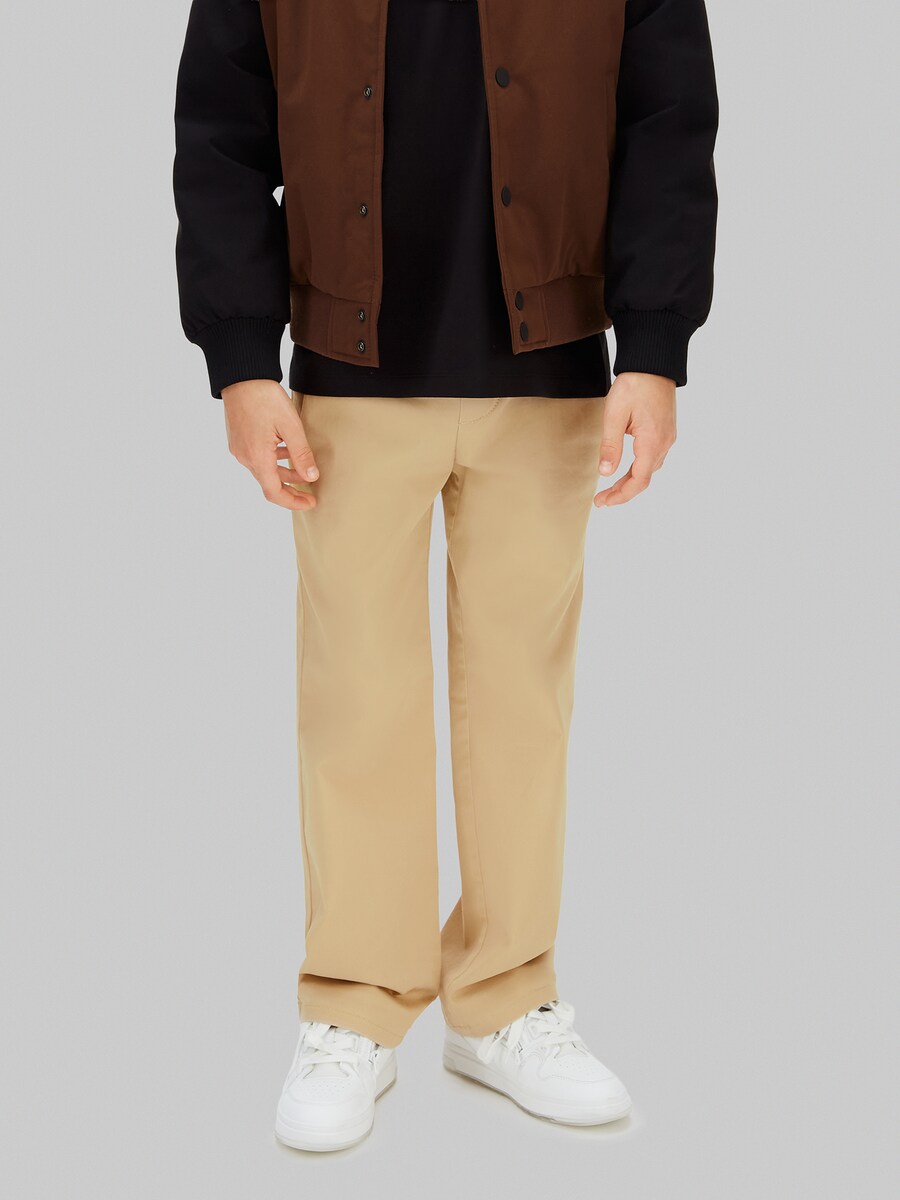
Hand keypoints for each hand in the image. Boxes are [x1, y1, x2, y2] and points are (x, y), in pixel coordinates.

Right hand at [221, 380, 318, 510]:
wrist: (241, 375)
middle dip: (291, 489)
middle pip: (269, 483)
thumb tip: (312, 477)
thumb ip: (301, 454)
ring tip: (304, 470)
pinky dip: (274, 461)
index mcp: (257, 457)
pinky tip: (287, 452)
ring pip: (264, 470)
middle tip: (311, 492)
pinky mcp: (238, 439)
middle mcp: (245, 457)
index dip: (293, 502)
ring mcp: (239, 448)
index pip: (274, 492)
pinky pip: (258, 458)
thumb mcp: (290, 426)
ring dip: (284, 473)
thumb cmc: (264, 397)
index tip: (310, 503)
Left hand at [594, 373, 676, 506]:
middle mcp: (664, 443)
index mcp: (652, 441)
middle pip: (644, 479)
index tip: (602, 502)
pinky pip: (653, 458)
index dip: (620, 495)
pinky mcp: (666, 431)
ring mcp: (667, 438)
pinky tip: (626, 469)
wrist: (654, 363)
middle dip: (623, 492)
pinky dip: (639, 469)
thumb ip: (610, 445)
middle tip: (601, 499)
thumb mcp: (615, 414)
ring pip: (649, 469)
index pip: (638, 481)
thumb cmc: (634, 384)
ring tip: (611, 487)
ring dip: (631, 481)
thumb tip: (606, 472)